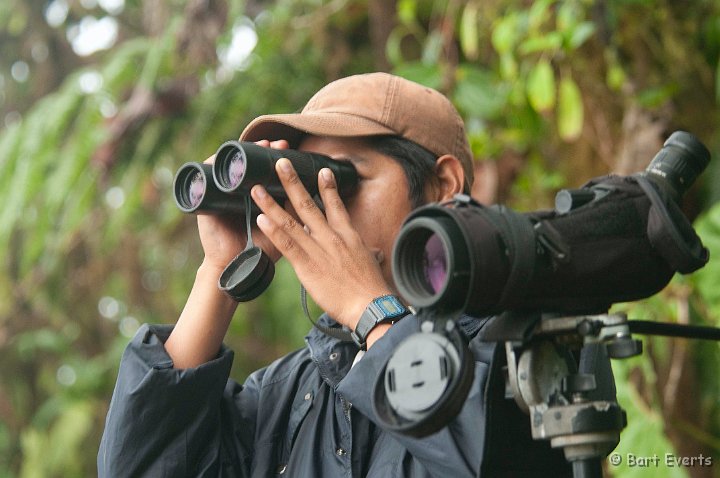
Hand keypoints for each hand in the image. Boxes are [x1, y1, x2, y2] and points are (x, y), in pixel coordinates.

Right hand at [196, 140, 285, 271]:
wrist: (235, 268)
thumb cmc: (259, 252)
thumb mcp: (283, 230)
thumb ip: (295, 215)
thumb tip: (315, 197)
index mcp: (257, 198)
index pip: (265, 170)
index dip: (277, 158)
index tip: (290, 148)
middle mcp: (239, 193)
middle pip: (251, 162)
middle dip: (265, 149)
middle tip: (279, 143)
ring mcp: (222, 195)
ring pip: (232, 165)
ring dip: (244, 151)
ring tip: (260, 143)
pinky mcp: (205, 201)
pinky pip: (205, 176)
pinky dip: (212, 161)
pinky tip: (222, 153)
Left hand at [251, 158, 391, 328]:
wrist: (368, 306)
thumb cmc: (371, 287)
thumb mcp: (372, 262)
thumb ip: (368, 252)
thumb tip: (373, 251)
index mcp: (347, 234)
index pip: (336, 204)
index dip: (327, 186)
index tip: (320, 170)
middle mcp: (331, 237)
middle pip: (308, 204)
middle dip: (292, 182)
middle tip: (280, 163)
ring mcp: (317, 250)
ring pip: (290, 221)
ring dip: (272, 203)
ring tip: (257, 189)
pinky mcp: (307, 266)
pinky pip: (287, 244)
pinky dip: (273, 231)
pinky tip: (261, 218)